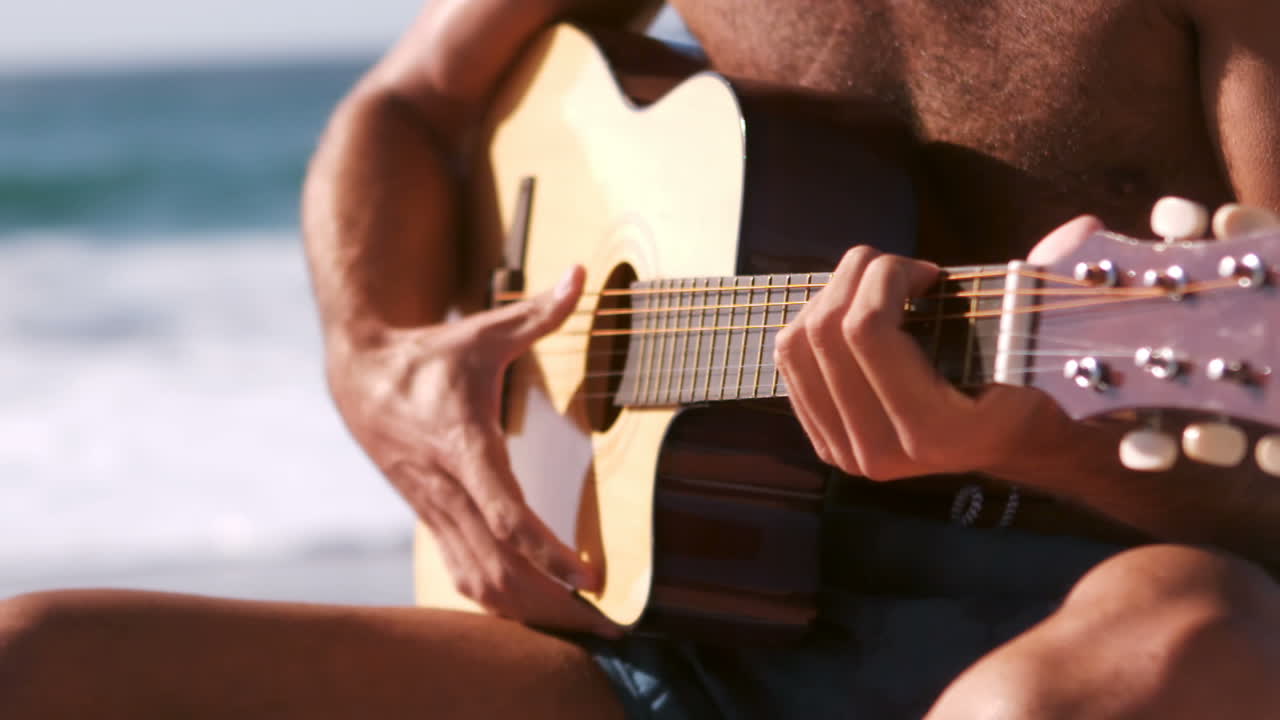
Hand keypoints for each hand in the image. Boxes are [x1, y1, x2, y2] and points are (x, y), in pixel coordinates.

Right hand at [327, 266, 618, 635]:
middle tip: (607, 624)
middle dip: (552, 603)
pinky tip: (536, 614)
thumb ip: (538, 312)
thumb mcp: (483, 330)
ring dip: (530, 612)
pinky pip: (465, 575)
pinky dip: (502, 601)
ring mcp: (435, 512)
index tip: (585, 573)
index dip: (545, 549)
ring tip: (583, 629)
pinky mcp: (431, 521)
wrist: (359, 378)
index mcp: (461, 445)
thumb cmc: (430, 355)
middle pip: (498, 567)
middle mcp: (446, 489)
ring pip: (480, 582)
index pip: (504, 512)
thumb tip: (581, 275)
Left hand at [775, 198, 1279, 481]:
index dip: (887, 275)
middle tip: (900, 266)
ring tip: (879, 288)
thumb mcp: (1045, 335)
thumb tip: (1084, 228)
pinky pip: (789, 364)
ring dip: (831, 294)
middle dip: (858, 274)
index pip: (866, 331)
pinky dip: (814, 321)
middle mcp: (881, 452)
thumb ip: (1056, 281)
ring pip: (796, 343)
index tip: (928, 270)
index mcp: (935, 432)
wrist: (1012, 443)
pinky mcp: (825, 442)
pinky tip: (856, 315)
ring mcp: (846, 453)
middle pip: (823, 331)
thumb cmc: (1030, 379)